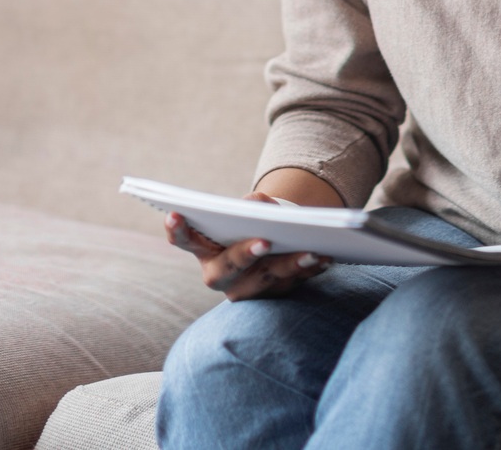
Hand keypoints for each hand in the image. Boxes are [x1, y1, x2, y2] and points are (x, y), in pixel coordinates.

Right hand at [165, 169, 339, 300]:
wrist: (268, 244)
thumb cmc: (248, 222)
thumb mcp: (246, 210)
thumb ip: (251, 205)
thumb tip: (264, 208)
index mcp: (203, 249)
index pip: (184, 240)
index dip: (178, 230)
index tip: (175, 215)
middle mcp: (219, 275)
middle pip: (229, 266)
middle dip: (246, 254)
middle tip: (263, 242)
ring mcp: (245, 290)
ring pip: (267, 279)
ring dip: (290, 265)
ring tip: (311, 252)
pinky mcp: (272, 296)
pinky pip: (292, 284)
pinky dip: (310, 270)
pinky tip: (325, 258)